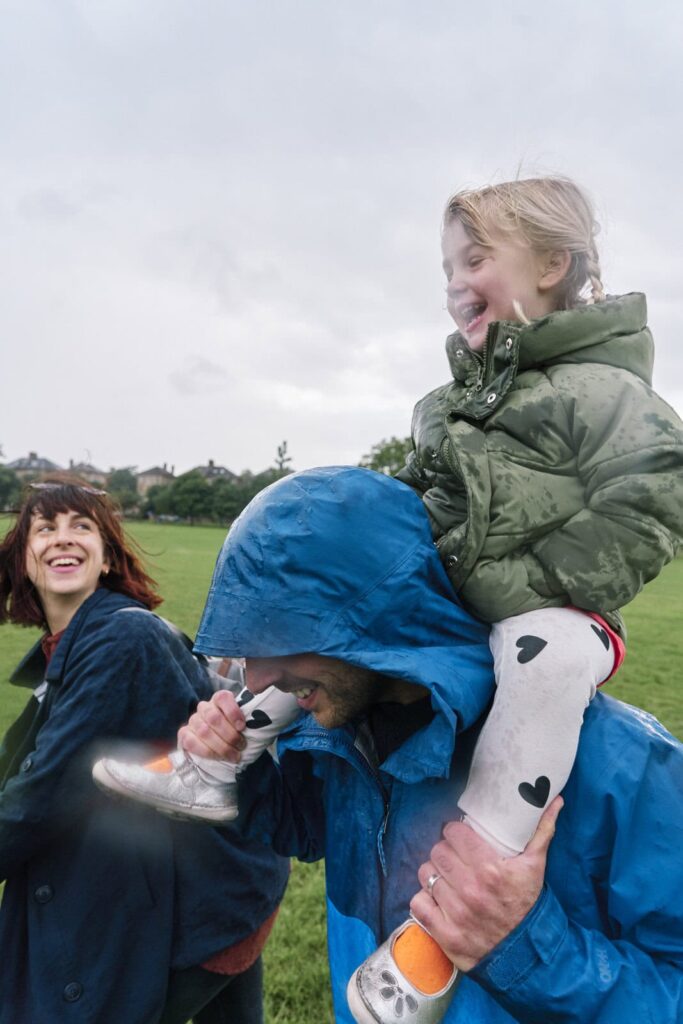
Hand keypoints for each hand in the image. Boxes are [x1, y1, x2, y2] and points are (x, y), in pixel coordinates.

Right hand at [178, 689, 246, 762]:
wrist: (217, 745)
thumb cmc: (234, 732)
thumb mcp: (242, 723)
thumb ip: (246, 720)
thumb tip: (256, 723)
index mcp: (219, 699)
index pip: (222, 698)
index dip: (233, 712)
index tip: (242, 727)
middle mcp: (205, 707)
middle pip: (214, 718)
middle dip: (230, 735)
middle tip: (241, 746)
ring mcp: (193, 720)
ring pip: (204, 731)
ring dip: (221, 746)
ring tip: (234, 755)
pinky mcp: (184, 734)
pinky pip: (191, 742)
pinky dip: (206, 752)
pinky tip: (217, 757)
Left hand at [410, 797, 562, 970]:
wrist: (526, 953)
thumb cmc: (528, 904)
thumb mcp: (536, 866)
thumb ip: (542, 831)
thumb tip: (555, 800)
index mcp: (491, 869)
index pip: (453, 833)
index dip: (454, 833)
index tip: (460, 838)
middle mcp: (471, 890)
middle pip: (437, 852)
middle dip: (445, 852)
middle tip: (454, 858)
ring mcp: (456, 913)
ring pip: (426, 874)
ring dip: (434, 874)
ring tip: (447, 877)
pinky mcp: (445, 934)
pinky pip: (417, 903)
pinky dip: (424, 899)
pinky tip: (437, 898)